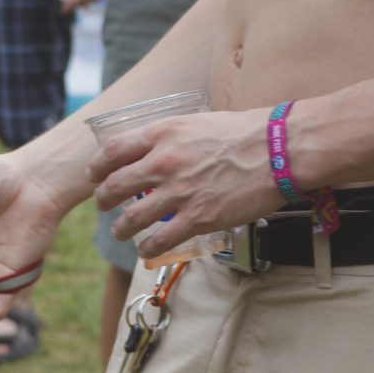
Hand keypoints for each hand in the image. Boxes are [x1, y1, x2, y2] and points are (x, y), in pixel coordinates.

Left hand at [91, 109, 271, 258]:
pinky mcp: (197, 218)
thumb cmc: (247, 133)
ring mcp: (178, 193)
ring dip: (120, 229)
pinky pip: (158, 240)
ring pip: (131, 218)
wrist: (278, 151)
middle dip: (103, 200)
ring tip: (121, 232)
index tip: (95, 176)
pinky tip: (147, 250)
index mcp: (163, 134)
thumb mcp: (199, 123)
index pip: (112, 151)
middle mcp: (163, 163)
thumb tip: (163, 149)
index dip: (97, 167)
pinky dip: (147, 248)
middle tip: (104, 206)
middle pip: (114, 186)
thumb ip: (175, 137)